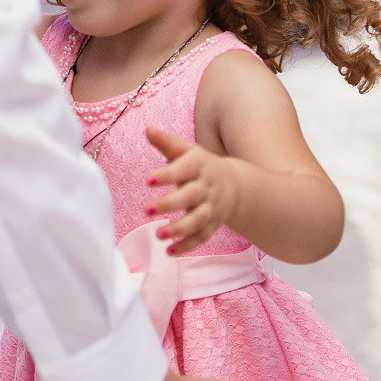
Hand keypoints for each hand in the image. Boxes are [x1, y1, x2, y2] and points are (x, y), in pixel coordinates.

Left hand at [144, 125, 239, 254]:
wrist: (234, 185)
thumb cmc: (201, 166)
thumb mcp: (187, 151)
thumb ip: (167, 142)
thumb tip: (147, 129)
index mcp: (199, 166)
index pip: (183, 169)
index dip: (166, 175)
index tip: (147, 180)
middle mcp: (206, 187)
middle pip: (190, 196)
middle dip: (169, 204)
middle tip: (146, 209)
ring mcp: (211, 207)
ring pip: (198, 220)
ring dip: (179, 229)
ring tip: (158, 235)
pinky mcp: (212, 225)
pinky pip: (202, 237)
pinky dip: (187, 246)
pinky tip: (169, 251)